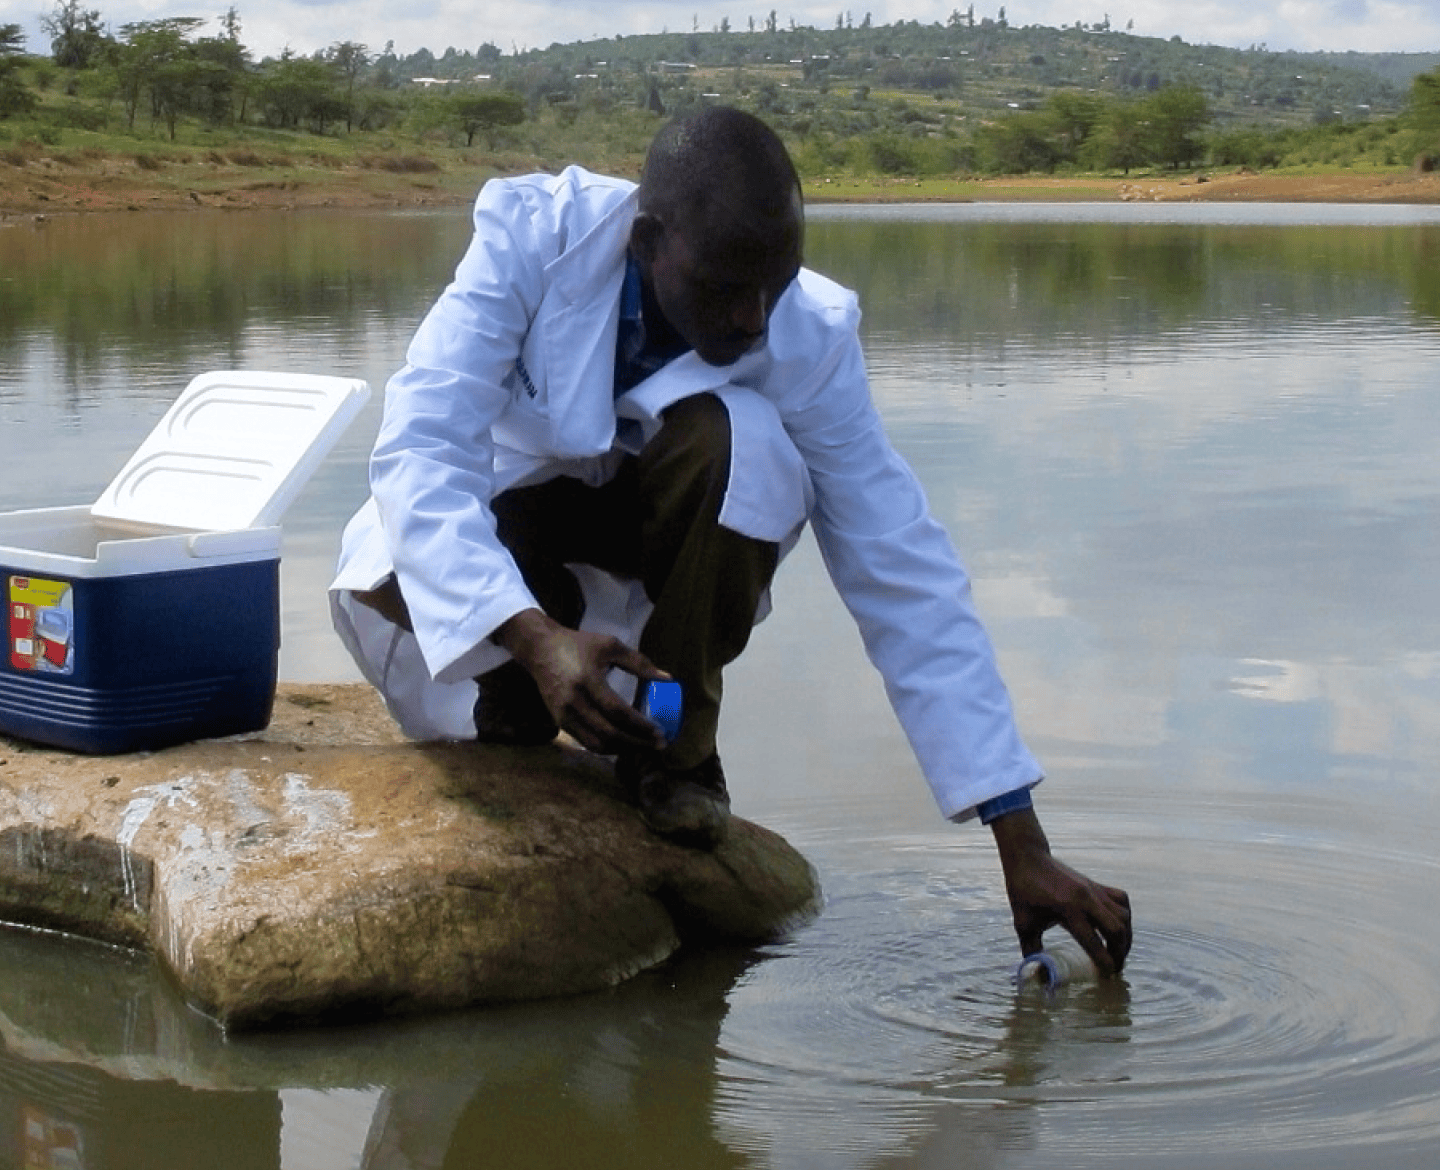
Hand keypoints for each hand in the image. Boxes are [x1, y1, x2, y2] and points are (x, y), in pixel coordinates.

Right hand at [492, 608, 669, 754]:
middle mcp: (574, 701)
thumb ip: (639, 662)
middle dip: (636, 743)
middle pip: (608, 732)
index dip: (640, 725)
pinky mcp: (559, 720)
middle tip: (658, 745)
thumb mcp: (610, 646)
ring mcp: (564, 714)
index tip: (659, 731)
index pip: (617, 711)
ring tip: (643, 748)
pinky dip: (606, 747)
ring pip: (596, 743)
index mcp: (588, 680)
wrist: (540, 648)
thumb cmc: (578, 644)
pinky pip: (585, 741)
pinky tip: (622, 744)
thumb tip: (668, 678)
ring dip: (622, 750)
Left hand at [990, 807, 1131, 975]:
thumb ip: (1031, 949)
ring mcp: (1094, 890)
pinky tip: (1118, 927)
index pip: (1093, 941)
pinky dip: (1124, 916)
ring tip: (1118, 951)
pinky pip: (1121, 900)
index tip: (1108, 976)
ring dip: (1125, 936)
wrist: (1028, 858)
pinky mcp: (1096, 884)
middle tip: (1115, 967)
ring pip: (1123, 916)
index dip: (1104, 961)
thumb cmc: (1024, 891)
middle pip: (1116, 929)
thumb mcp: (1023, 922)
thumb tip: (1035, 974)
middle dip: (1119, 952)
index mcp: (1067, 909)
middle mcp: (1086, 899)